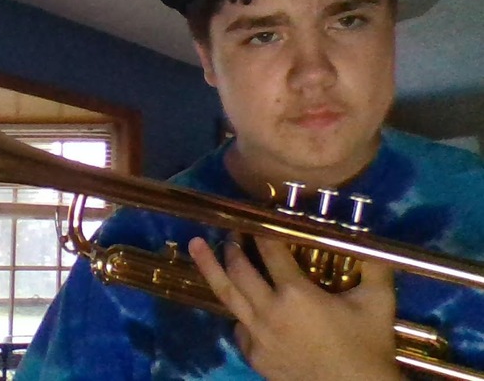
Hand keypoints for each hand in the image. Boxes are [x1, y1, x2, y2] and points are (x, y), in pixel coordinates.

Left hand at [188, 235, 401, 380]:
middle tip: (231, 230)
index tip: (255, 215)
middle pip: (239, 269)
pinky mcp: (255, 358)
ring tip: (195, 245)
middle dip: (232, 244)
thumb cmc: (367, 347)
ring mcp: (258, 337)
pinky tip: (238, 302)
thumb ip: (374, 264)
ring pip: (226, 295)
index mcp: (295, 294)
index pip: (270, 250)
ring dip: (211, 267)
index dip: (261, 229)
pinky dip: (237, 310)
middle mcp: (269, 312)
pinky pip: (238, 327)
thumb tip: (369, 234)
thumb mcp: (378, 301)